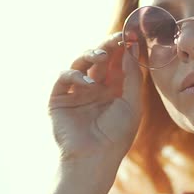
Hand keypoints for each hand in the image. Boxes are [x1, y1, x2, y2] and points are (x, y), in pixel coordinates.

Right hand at [48, 32, 142, 161]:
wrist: (95, 158)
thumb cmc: (117, 135)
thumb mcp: (132, 103)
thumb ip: (132, 76)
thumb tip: (133, 48)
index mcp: (113, 89)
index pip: (117, 62)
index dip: (123, 48)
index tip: (131, 34)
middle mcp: (95, 87)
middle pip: (100, 59)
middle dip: (108, 46)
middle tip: (117, 37)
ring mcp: (77, 91)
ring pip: (81, 62)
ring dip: (91, 54)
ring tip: (101, 55)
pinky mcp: (60, 98)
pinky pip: (65, 77)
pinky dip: (75, 75)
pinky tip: (89, 83)